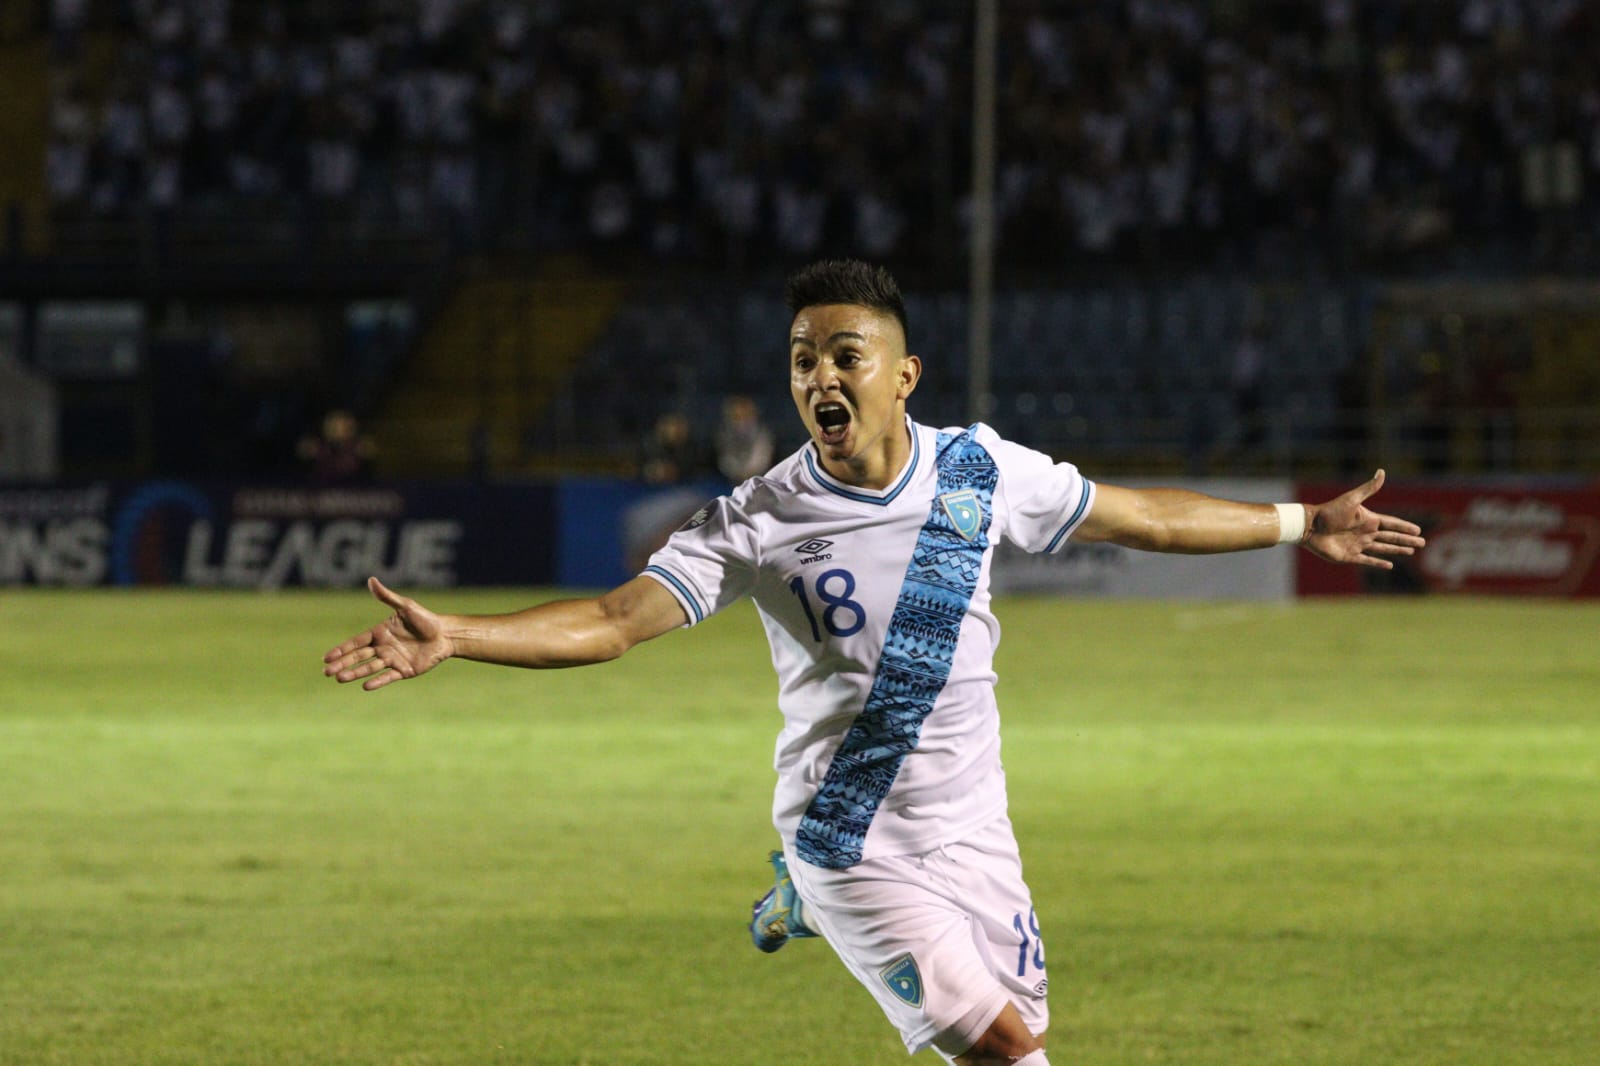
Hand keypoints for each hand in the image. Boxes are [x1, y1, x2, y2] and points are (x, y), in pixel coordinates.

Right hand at [323, 577, 454, 690]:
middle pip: (358, 657)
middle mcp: (383, 648)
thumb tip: (371, 579)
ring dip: (354, 673)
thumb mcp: (406, 606)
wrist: (445, 635)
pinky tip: (365, 686)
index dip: (341, 650)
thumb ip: (387, 596)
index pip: (356, 642)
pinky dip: (377, 681)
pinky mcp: (403, 671)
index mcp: (379, 633)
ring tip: (339, 678)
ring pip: (369, 668)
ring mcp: (392, 660)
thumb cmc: (426, 619)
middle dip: (342, 664)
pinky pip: (387, 677)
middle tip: (326, 672)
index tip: (327, 657)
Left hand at [1302, 469, 1425, 569]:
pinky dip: (1379, 563)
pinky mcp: (1349, 556)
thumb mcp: (1352, 499)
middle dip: (1406, 540)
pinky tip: (1390, 565)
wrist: (1310, 527)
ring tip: (1411, 552)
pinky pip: (1368, 561)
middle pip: (1391, 537)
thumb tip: (1382, 471)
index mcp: (1368, 519)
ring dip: (1397, 550)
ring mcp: (1358, 545)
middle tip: (1422, 543)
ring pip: (1383, 548)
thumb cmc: (1330, 512)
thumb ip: (1368, 488)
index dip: (1405, 527)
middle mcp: (1365, 532)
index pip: (1392, 523)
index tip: (1418, 530)